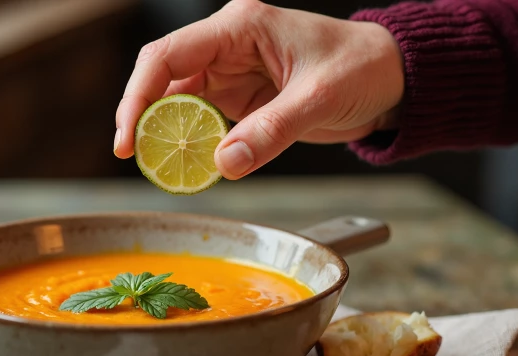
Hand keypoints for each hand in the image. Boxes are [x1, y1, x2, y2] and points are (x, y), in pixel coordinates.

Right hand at [113, 0, 403, 178]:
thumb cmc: (361, 68)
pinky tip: (184, 165)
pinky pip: (201, 121)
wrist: (390, 78)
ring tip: (155, 167)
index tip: (128, 137)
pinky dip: (190, 144)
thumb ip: (272, 131)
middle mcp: (226, 45)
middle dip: (142, 117)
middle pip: (162, 78)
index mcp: (240, 27)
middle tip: (132, 156)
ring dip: (163, 133)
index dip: (139, 95)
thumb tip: (226, 163)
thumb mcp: (319, 97)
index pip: (169, 55)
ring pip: (175, 101)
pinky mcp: (239, 98)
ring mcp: (229, 73)